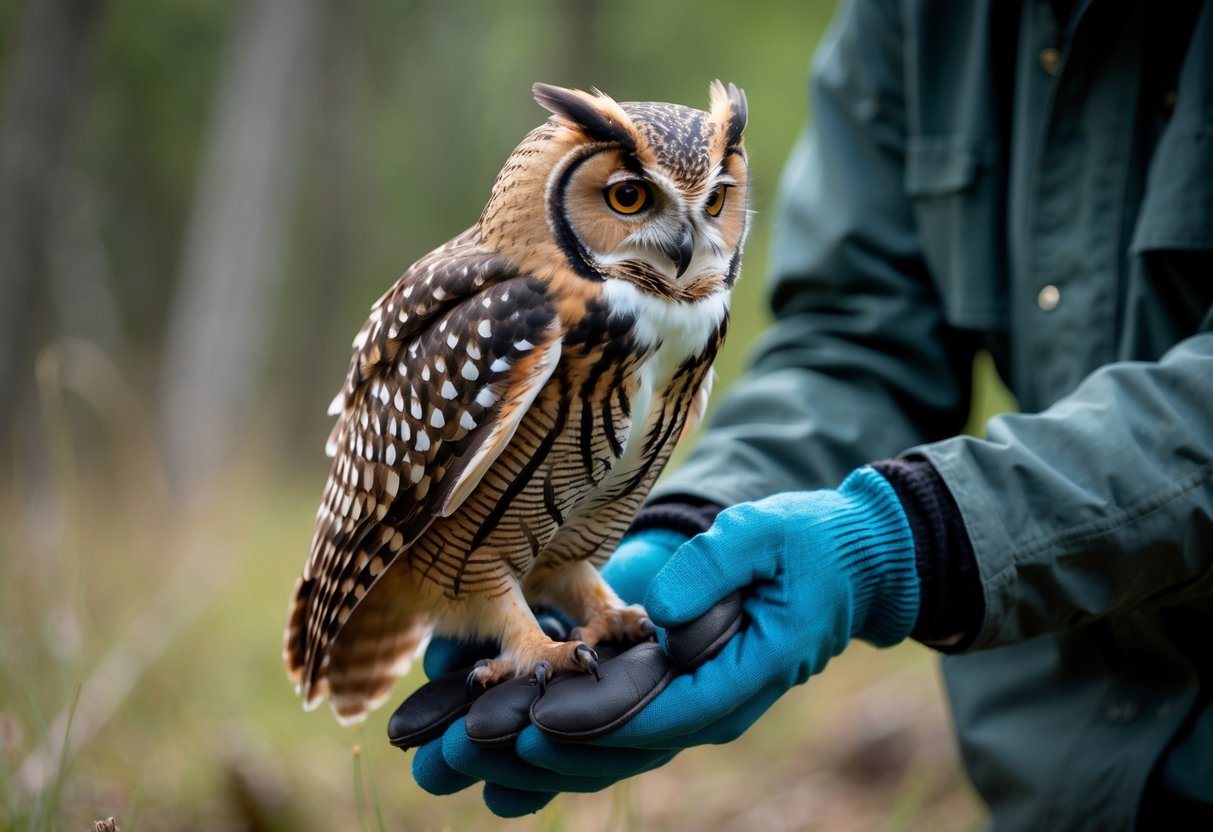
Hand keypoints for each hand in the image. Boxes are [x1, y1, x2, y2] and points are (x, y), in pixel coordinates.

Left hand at [402, 468, 919, 815]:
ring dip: (528, 763)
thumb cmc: (808, 545)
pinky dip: (549, 746)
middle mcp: (706, 705)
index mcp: (738, 676)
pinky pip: (603, 729)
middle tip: (459, 757)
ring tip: (452, 765)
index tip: (531, 727)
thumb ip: (714, 567)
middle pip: (615, 749)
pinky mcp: (666, 689)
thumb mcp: (766, 536)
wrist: (843, 563)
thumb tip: (657, 608)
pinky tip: (491, 761)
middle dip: (536, 758)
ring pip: (602, 752)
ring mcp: (685, 703)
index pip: (658, 713)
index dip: (594, 723)